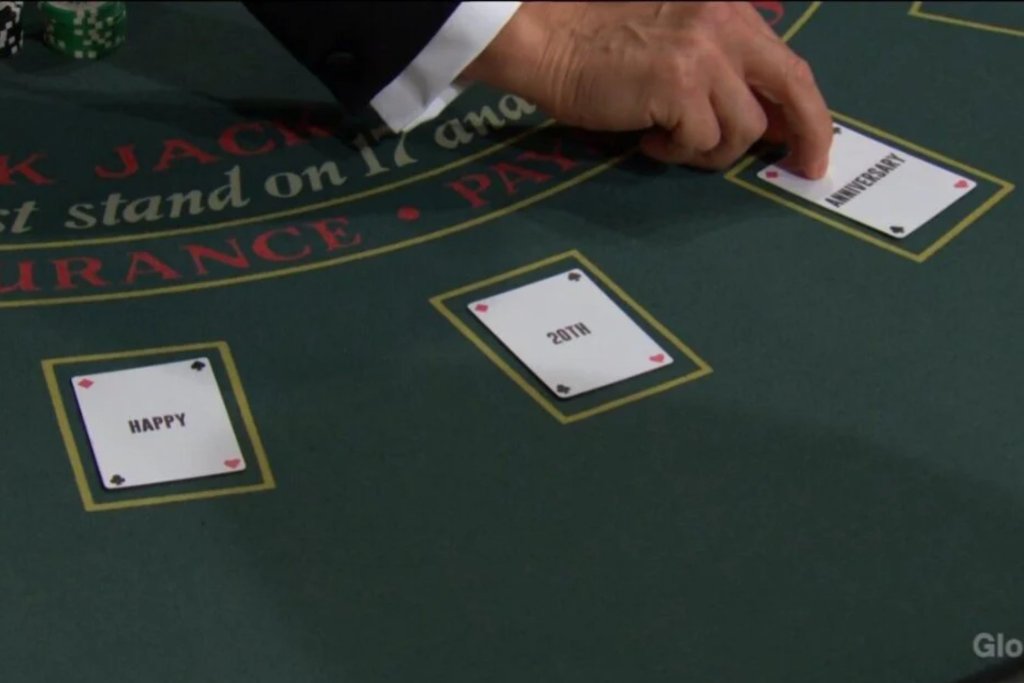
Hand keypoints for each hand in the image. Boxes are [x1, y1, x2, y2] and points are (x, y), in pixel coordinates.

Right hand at [463, 2, 832, 177]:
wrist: (548, 39)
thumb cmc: (599, 45)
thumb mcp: (678, 40)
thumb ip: (722, 69)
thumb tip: (765, 124)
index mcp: (729, 11)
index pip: (787, 64)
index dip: (808, 109)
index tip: (812, 144)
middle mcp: (726, 25)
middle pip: (792, 88)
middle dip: (808, 134)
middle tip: (807, 168)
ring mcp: (704, 55)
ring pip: (741, 129)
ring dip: (709, 149)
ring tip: (668, 140)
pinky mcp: (679, 86)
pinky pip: (701, 142)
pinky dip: (675, 152)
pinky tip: (648, 139)